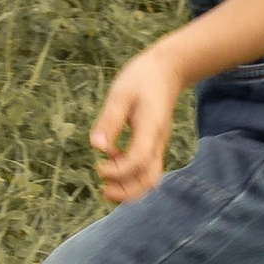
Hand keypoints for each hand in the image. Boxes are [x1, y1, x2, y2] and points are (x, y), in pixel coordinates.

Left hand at [89, 43, 182, 203]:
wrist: (167, 71)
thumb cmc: (142, 78)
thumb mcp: (120, 94)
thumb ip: (109, 121)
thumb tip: (96, 147)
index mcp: (150, 129)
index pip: (137, 161)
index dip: (117, 171)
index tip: (98, 166)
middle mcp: (157, 142)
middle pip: (148, 180)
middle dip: (126, 192)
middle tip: (102, 189)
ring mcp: (158, 145)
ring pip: (149, 179)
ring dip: (128, 188)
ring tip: (105, 184)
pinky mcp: (154, 145)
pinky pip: (146, 170)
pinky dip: (130, 176)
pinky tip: (113, 158)